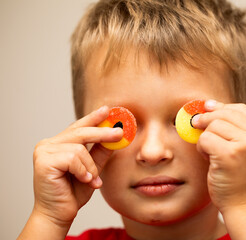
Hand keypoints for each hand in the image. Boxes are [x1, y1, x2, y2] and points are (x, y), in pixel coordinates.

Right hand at [32, 106, 122, 226]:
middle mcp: (48, 144)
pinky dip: (83, 170)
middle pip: (80, 131)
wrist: (59, 214)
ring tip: (90, 179)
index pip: (78, 127)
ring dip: (90, 166)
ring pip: (79, 148)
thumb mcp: (92, 169)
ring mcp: (44, 151)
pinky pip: (73, 158)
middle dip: (102, 132)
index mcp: (58, 144)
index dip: (93, 118)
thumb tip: (115, 137)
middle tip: (119, 133)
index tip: (107, 110)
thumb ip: (100, 152)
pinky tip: (82, 180)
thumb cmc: (73, 192)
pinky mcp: (43, 161)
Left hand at [193, 100, 245, 212]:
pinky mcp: (230, 154)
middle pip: (224, 113)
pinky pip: (205, 138)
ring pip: (213, 125)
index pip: (239, 108)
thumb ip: (233, 126)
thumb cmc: (241, 176)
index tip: (206, 108)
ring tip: (212, 153)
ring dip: (205, 137)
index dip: (219, 107)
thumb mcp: (245, 146)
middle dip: (207, 119)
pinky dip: (201, 148)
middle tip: (197, 126)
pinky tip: (209, 159)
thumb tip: (208, 104)